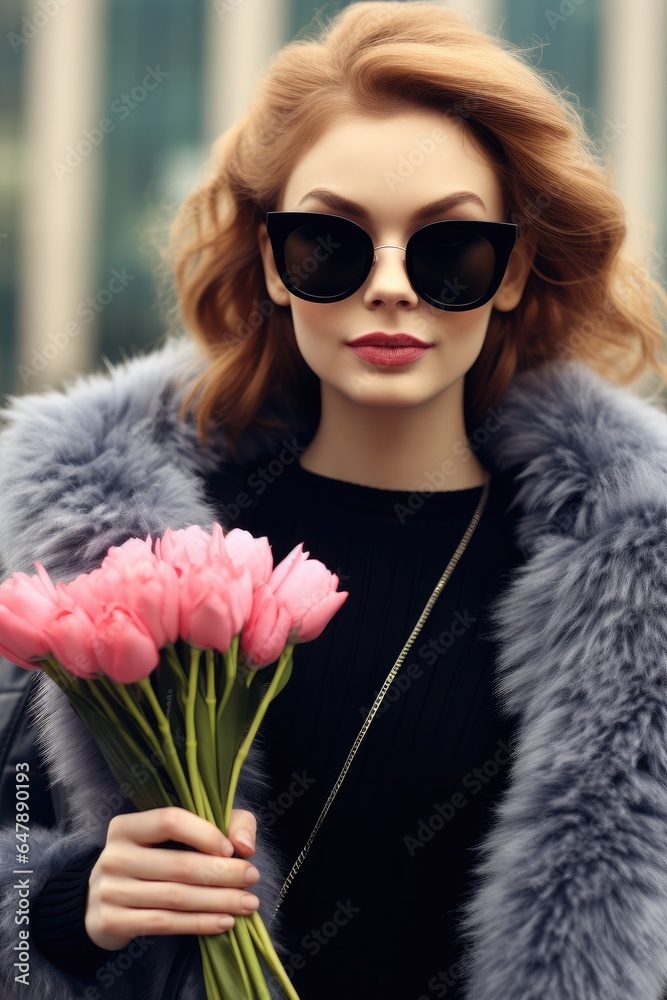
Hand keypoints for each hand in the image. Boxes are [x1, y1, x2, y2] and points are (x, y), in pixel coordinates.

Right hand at [85, 806, 259, 950]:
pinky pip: (165, 923)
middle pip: (179, 864)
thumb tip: (243, 845)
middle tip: (253, 878)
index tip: (232, 849)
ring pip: (176, 897)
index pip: (170, 820)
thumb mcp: (176, 835)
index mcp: (126, 826)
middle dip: (223, 872)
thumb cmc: (150, 861)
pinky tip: (224, 922)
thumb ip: (221, 824)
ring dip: (219, 901)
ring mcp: (109, 891)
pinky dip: (200, 923)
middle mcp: (114, 856)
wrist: (99, 903)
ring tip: (248, 903)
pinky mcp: (111, 923)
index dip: (205, 833)